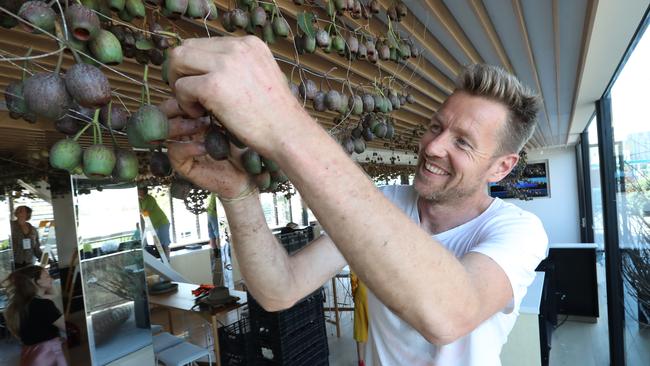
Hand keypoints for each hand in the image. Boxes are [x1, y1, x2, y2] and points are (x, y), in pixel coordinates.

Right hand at [160, 99, 251, 198]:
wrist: (248, 175)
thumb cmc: (242, 145)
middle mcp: (183, 130)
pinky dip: (188, 147)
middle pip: (163, 113)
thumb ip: (215, 105)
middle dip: (177, 107)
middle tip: (196, 108)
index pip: (175, 99)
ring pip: (165, 131)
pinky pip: (175, 152)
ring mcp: (181, 146)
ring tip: (202, 125)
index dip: (182, 94)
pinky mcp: (183, 165)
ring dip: (181, 125)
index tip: (199, 92)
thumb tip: (205, 88)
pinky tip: (204, 147)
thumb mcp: (230, 120)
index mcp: (192, 116)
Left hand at [167, 36, 309, 156]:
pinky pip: (181, 87)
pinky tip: (201, 115)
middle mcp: (237, 48)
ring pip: (179, 61)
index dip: (196, 65)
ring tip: (196, 105)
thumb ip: (240, 67)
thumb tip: (211, 68)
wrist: (289, 133)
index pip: (206, 43)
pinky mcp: (213, 86)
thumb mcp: (263, 75)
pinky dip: (185, 103)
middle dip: (181, 71)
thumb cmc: (277, 114)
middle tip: (189, 94)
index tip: (201, 85)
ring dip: (180, 84)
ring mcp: (224, 65)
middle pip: (187, 47)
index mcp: (250, 44)